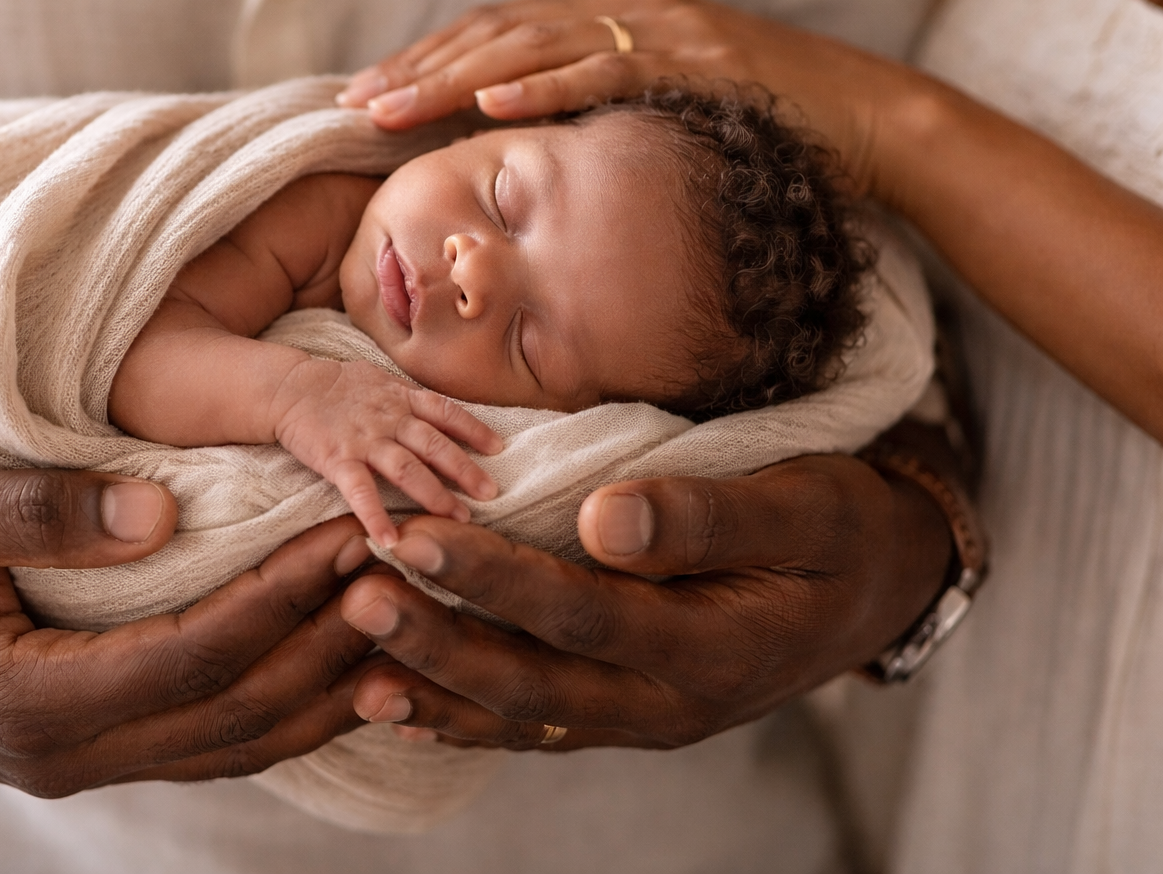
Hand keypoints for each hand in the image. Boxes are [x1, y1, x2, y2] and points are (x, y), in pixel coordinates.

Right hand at [0, 464, 381, 794]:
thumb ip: (36, 511)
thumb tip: (162, 512)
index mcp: (32, 704)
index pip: (198, 653)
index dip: (285, 598)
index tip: (356, 535)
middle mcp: (71, 754)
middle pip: (241, 710)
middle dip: (334, 640)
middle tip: (412, 570)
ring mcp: (88, 759)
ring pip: (242, 741)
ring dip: (330, 683)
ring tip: (409, 620)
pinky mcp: (99, 742)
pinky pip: (217, 737)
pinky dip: (289, 705)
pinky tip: (345, 665)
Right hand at [274, 358, 502, 546]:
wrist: (290, 386)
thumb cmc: (338, 386)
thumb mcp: (380, 380)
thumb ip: (410, 399)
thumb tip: (442, 415)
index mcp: (402, 397)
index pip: (446, 412)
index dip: (474, 430)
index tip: (499, 449)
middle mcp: (389, 418)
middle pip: (434, 444)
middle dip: (465, 470)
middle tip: (491, 494)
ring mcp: (364, 440)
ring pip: (406, 468)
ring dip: (435, 494)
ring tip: (459, 519)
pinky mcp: (338, 460)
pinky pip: (360, 492)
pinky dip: (375, 517)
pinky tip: (390, 541)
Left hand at [337, 0, 925, 198]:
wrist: (865, 116)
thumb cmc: (756, 126)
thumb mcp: (657, 113)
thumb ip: (595, 113)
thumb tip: (519, 149)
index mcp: (609, 15)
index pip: (496, 32)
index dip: (427, 63)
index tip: (367, 98)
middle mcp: (625, 8)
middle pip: (498, 31)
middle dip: (419, 70)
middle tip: (355, 105)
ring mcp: (660, 29)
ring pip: (534, 46)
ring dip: (455, 77)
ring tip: (392, 107)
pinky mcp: (694, 62)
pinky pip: (606, 71)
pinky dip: (544, 87)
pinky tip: (491, 103)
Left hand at [340, 450, 952, 749]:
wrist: (876, 588)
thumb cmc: (842, 531)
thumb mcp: (804, 508)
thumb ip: (706, 518)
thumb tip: (602, 518)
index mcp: (713, 649)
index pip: (582, 615)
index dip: (495, 580)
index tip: (413, 536)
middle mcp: (668, 702)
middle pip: (534, 681)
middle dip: (438, 641)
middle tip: (356, 595)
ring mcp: (643, 715)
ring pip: (523, 713)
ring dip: (436, 684)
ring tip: (351, 656)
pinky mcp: (623, 708)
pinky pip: (534, 720)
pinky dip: (465, 715)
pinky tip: (399, 700)